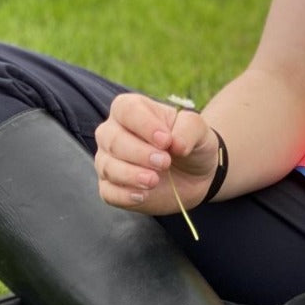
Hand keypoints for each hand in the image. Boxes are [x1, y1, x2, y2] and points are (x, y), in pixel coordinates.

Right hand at [94, 93, 219, 215]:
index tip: (166, 140)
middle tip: (165, 162)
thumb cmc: (189, 142)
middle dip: (139, 153)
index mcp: (130, 109)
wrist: (194, 174)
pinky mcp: (110, 186)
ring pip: (107, 166)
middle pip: (113, 139)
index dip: (145, 125)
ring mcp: (108, 160)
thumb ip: (189, 128)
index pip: (126, 110)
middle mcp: (112, 132)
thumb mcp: (198, 129)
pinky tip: (142, 196)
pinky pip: (108, 191)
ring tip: (154, 181)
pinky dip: (124, 195)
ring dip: (130, 175)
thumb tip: (175, 144)